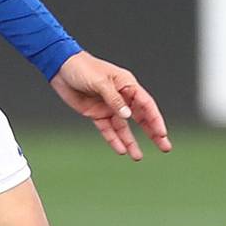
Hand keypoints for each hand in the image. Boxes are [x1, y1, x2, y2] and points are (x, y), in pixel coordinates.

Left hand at [47, 51, 172, 161]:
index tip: (162, 133)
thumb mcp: (100, 82)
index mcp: (127, 85)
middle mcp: (121, 97)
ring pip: (123, 128)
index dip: (155, 119)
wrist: (60, 68)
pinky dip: (113, 140)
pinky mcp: (96, 113)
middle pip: (140, 118)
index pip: (146, 104)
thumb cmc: (82, 68)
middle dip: (152, 133)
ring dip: (131, 142)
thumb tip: (128, 116)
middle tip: (165, 147)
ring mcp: (108, 107)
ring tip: (137, 157)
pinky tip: (120, 150)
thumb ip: (114, 100)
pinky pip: (107, 129)